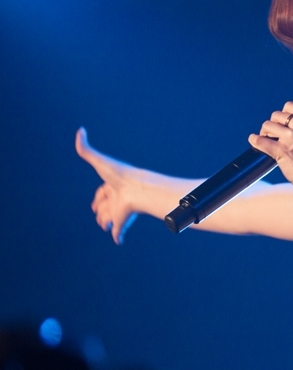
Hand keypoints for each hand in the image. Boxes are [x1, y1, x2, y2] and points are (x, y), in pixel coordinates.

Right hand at [76, 127, 140, 244]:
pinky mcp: (123, 219)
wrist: (136, 188)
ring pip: (111, 217)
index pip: (103, 192)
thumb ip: (86, 148)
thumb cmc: (120, 174)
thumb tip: (80, 130)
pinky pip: (120, 230)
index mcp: (111, 185)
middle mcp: (116, 197)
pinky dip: (118, 235)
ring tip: (104, 226)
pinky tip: (118, 239)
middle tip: (99, 216)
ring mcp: (119, 208)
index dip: (99, 196)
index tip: (96, 203)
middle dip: (102, 210)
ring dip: (107, 222)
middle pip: (106, 205)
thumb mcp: (99, 160)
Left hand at [248, 101, 292, 204]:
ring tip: (268, 141)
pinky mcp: (280, 150)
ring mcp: (291, 137)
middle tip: (274, 135)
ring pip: (267, 126)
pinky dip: (254, 141)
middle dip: (273, 124)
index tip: (283, 123)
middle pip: (276, 115)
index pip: (290, 106)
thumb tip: (290, 122)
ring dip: (265, 133)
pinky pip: (259, 140)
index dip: (283, 114)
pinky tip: (254, 142)